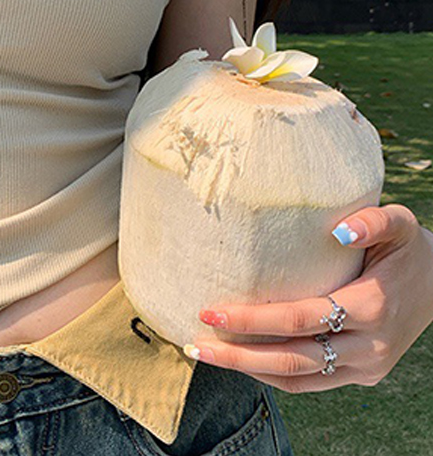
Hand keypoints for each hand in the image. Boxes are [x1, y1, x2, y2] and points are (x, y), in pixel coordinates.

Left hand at [182, 204, 432, 392]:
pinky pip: (312, 383)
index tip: (210, 311)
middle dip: (238, 354)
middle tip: (194, 342)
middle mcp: (370, 346)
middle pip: (292, 358)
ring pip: (299, 379)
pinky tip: (242, 361)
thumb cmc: (409, 247)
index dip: (253, 320)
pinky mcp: (364, 375)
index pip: (299, 320)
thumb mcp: (401, 223)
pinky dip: (274, 376)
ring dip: (249, 371)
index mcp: (371, 307)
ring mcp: (368, 366)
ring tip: (206, 354)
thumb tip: (338, 230)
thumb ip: (374, 220)